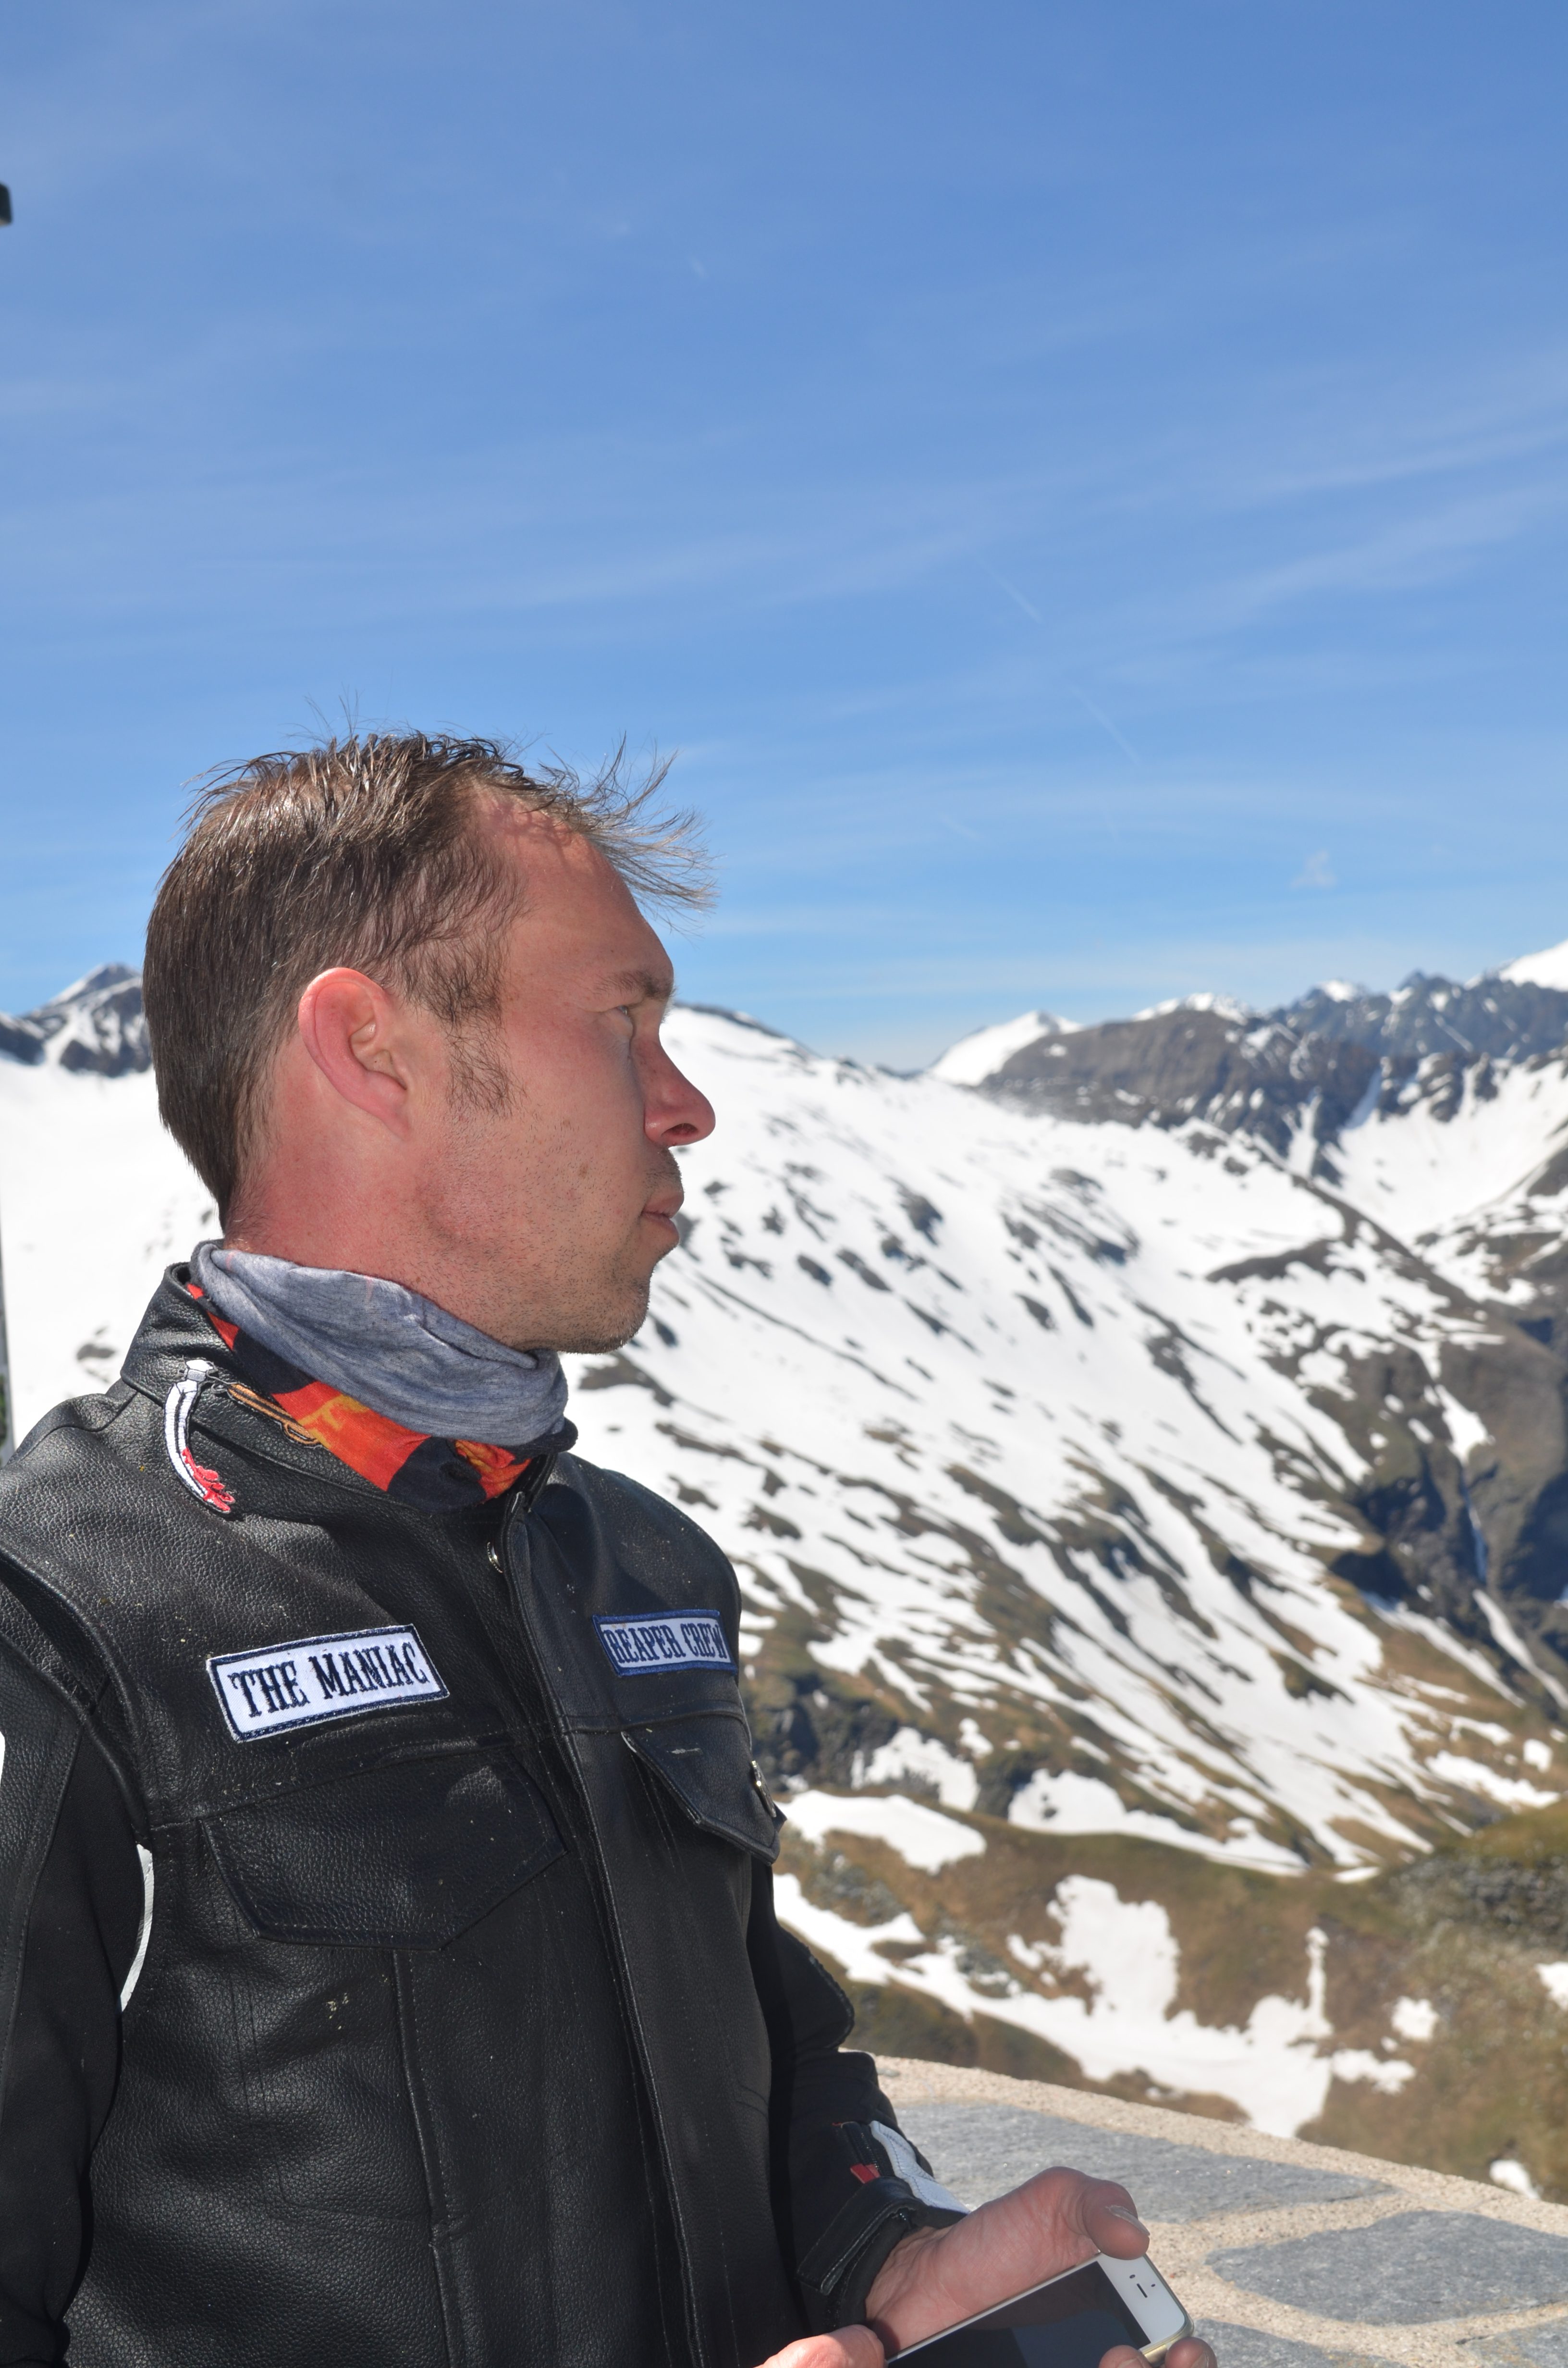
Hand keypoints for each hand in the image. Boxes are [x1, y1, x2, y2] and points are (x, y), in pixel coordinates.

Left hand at [754, 2166, 1216, 2367]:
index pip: (1181, 2358)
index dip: (1192, 2361)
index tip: (1182, 2350)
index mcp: (1126, 2319)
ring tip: (1105, 2363)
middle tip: (1124, 2358)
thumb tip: (1136, 2236)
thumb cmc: (1000, 2238)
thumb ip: (1097, 2204)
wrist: (928, 2280)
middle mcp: (1105, 2358)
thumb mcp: (1052, 2202)